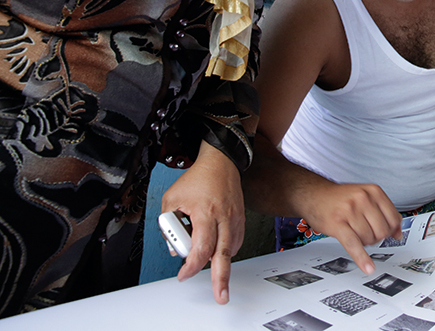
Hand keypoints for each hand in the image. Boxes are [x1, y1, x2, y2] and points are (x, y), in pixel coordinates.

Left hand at [161, 141, 243, 304]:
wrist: (222, 163)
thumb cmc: (198, 179)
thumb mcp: (172, 198)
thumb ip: (168, 225)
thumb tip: (176, 248)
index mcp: (206, 212)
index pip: (201, 246)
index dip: (192, 265)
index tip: (183, 273)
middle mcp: (224, 217)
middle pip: (223, 254)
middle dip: (220, 278)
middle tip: (221, 295)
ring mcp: (235, 219)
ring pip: (229, 250)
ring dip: (217, 260)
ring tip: (206, 255)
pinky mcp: (241, 220)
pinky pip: (234, 243)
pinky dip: (224, 249)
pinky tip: (216, 247)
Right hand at [300, 180, 402, 274]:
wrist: (314, 194)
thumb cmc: (341, 198)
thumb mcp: (366, 196)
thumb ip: (384, 212)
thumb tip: (398, 233)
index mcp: (373, 191)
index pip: (394, 218)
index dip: (392, 230)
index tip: (389, 234)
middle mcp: (363, 198)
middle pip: (382, 230)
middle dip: (376, 237)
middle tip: (367, 233)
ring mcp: (350, 211)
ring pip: (369, 238)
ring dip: (364, 242)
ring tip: (355, 233)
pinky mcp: (337, 224)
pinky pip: (354, 244)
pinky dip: (362, 258)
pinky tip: (367, 267)